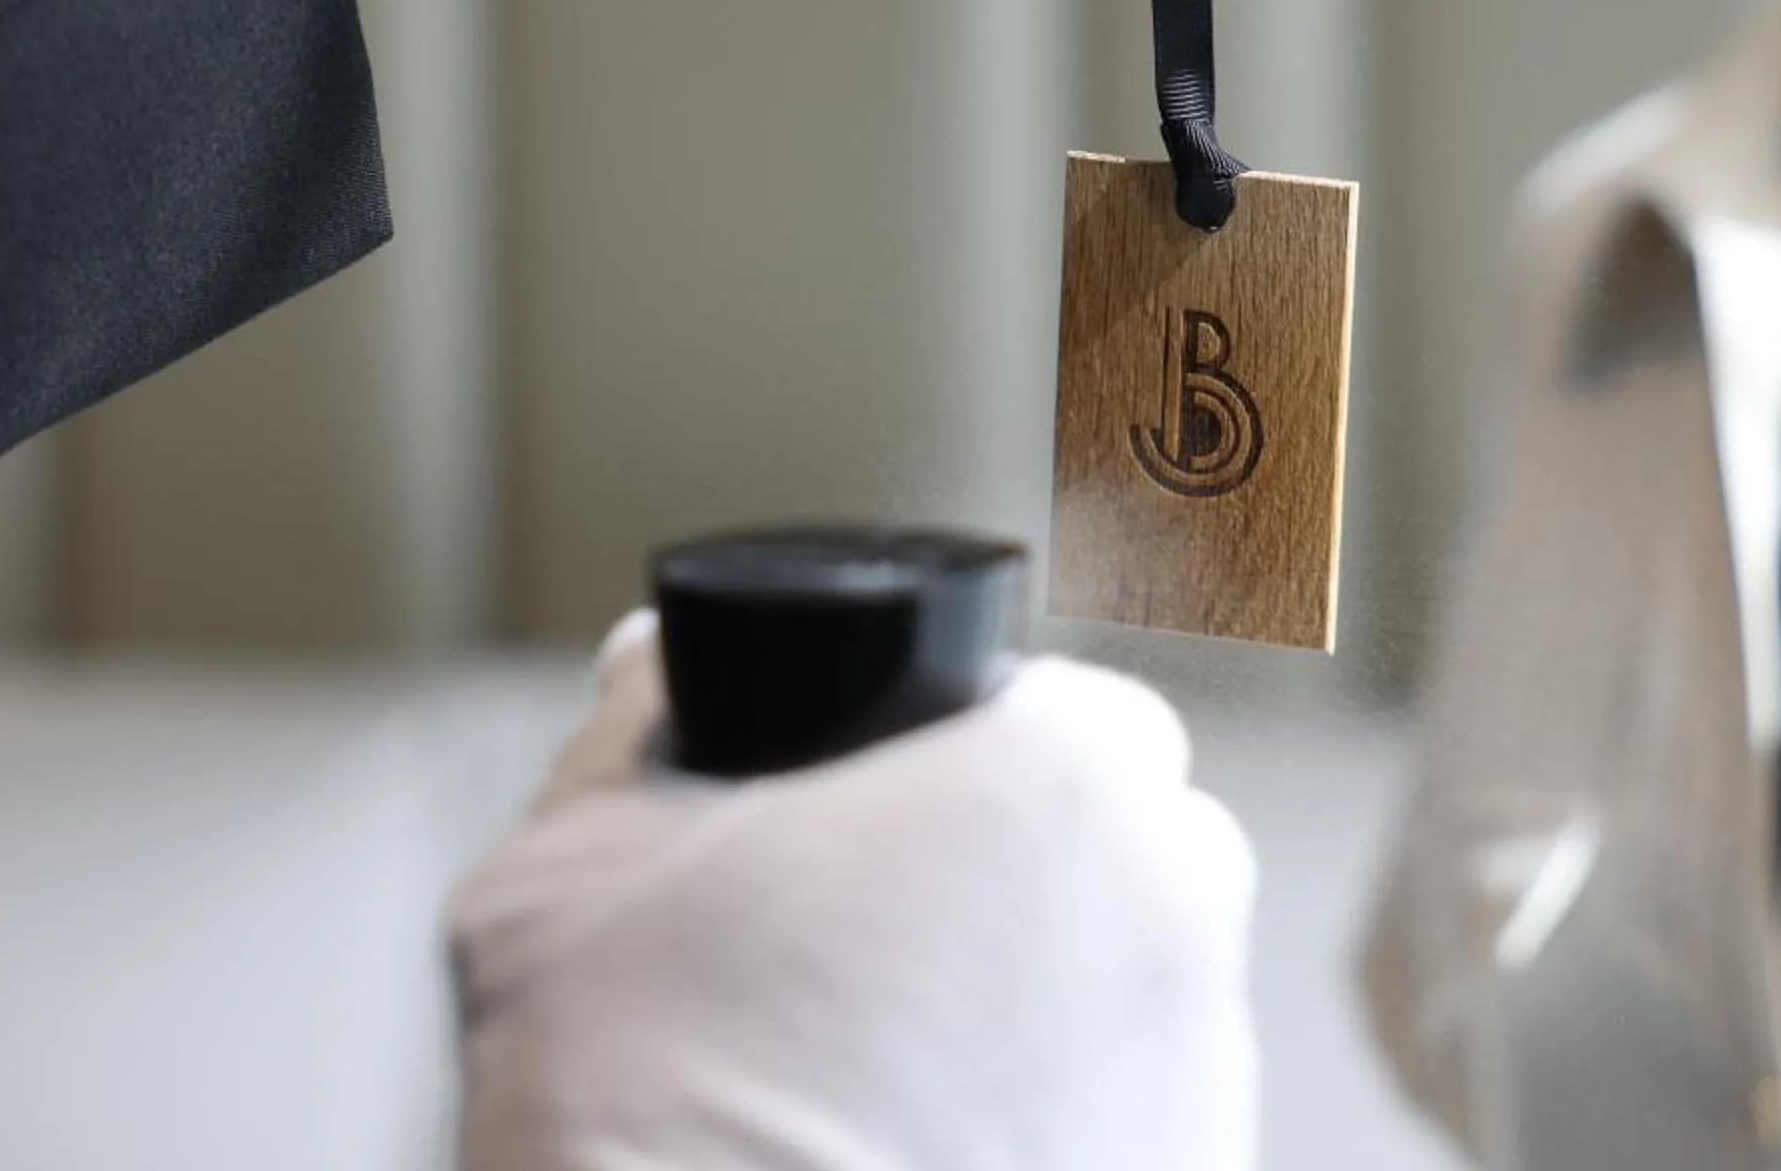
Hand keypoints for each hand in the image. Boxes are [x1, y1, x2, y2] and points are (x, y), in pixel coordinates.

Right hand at [451, 612, 1257, 1170]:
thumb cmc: (649, 1105)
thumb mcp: (571, 872)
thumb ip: (634, 725)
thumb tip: (655, 661)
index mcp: (1062, 773)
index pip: (1067, 714)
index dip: (976, 759)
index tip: (902, 825)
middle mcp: (1181, 898)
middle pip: (1128, 844)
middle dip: (1033, 881)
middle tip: (893, 955)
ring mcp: (1209, 1059)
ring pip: (1142, 988)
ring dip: (1060, 1007)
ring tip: (910, 1076)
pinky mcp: (1206, 1170)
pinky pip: (1146, 1118)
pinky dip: (1073, 1126)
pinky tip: (950, 1148)